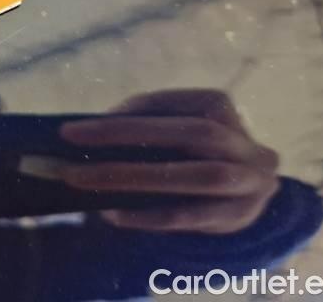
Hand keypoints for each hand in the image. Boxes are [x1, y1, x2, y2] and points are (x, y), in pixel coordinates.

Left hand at [59, 89, 279, 233]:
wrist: (241, 195)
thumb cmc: (189, 155)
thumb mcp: (170, 132)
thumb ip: (139, 126)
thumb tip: (86, 134)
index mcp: (220, 107)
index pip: (171, 103)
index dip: (128, 114)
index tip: (76, 128)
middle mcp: (245, 143)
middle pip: (192, 133)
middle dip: (127, 137)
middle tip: (71, 146)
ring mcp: (251, 182)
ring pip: (198, 176)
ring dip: (136, 179)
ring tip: (85, 182)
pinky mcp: (240, 218)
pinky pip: (193, 216)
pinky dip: (150, 215)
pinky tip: (114, 214)